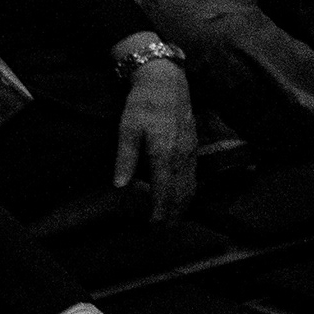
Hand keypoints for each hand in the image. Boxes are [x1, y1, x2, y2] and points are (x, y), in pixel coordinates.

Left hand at [113, 59, 197, 220]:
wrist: (166, 82)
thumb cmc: (143, 104)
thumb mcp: (127, 129)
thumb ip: (125, 159)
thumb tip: (119, 186)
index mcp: (164, 155)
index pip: (164, 192)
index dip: (159, 212)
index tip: (153, 226)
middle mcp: (181, 158)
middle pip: (181, 195)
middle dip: (173, 215)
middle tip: (163, 231)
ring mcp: (191, 153)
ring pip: (190, 187)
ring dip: (183, 207)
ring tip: (174, 220)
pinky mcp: (194, 148)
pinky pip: (194, 177)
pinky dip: (189, 193)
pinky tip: (182, 197)